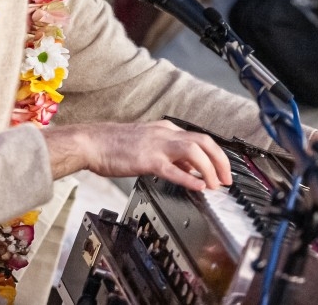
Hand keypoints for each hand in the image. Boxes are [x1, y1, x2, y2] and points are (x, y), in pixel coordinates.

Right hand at [43, 120, 231, 191]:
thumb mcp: (147, 145)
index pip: (200, 139)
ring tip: (215, 185)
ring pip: (194, 152)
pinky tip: (198, 187)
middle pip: (204, 141)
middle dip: (221, 161)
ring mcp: (156, 145)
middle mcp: (165, 133)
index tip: (222, 171)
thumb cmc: (113, 145)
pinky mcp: (147, 160)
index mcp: (165, 130)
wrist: (90, 143)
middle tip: (227, 179)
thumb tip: (189, 169)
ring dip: (210, 169)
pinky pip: (173, 169)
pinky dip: (190, 178)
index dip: (216, 155)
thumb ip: (169, 155)